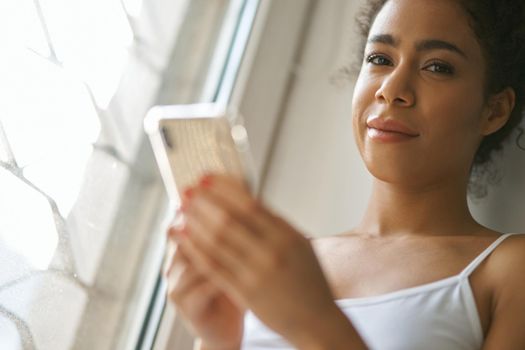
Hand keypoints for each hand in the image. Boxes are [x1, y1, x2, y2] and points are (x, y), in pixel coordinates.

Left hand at [177, 174, 340, 346]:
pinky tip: (183, 238)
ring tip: (180, 210)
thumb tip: (246, 200)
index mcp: (286, 233)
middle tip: (186, 190)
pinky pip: (214, 266)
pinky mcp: (246, 292)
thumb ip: (274, 224)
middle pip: (229, 219)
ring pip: (217, 241)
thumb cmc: (308, 280)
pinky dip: (195, 249)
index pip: (249, 203)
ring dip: (195, 222)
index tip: (205, 177)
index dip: (223, 188)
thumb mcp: (298, 244)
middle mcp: (272, 250)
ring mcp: (258, 272)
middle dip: (203, 202)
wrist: (318, 321)